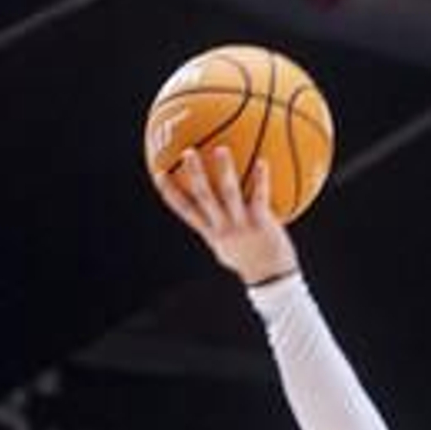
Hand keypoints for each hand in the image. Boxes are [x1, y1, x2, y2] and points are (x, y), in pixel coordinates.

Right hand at [154, 149, 298, 287]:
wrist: (271, 280)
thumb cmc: (249, 259)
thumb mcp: (226, 246)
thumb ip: (217, 227)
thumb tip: (209, 211)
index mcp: (211, 232)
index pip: (185, 210)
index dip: (170, 192)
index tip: (158, 173)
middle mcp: (223, 228)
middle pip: (203, 197)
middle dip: (194, 174)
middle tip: (188, 152)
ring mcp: (242, 225)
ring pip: (229, 194)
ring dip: (225, 171)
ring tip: (221, 149)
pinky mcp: (261, 224)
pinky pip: (260, 197)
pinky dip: (261, 179)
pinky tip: (262, 161)